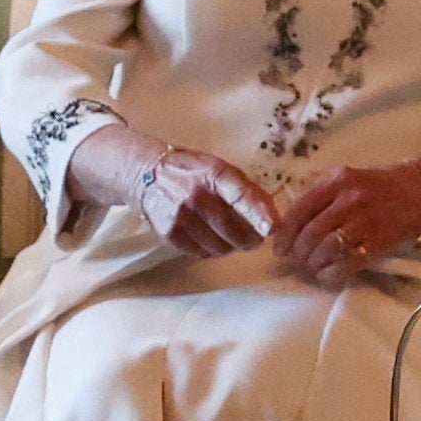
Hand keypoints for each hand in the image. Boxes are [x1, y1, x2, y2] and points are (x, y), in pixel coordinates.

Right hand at [110, 134, 279, 258]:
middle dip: (251, 239)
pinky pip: (202, 252)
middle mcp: (197, 196)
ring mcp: (181, 217)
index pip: (240, 195)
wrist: (146, 173)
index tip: (273, 228)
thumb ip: (246, 189)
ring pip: (219, 247)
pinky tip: (211, 238)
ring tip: (230, 236)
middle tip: (255, 238)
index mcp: (214, 174)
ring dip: (231, 246)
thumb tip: (273, 214)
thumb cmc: (191, 170)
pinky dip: (213, 250)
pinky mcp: (170, 233)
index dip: (259, 214)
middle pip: (232, 230)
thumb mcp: (219, 168)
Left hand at [273, 152, 420, 288]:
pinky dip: (332, 272)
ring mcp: (366, 220)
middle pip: (311, 232)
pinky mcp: (380, 241)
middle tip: (295, 261)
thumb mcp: (348, 180)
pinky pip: (348, 262)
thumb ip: (320, 197)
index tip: (279, 248)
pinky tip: (328, 274)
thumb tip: (286, 226)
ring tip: (312, 267)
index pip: (300, 209)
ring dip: (313, 263)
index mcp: (338, 180)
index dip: (285, 233)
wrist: (420, 191)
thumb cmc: (377, 188)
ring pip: (327, 249)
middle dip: (298, 252)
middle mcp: (350, 198)